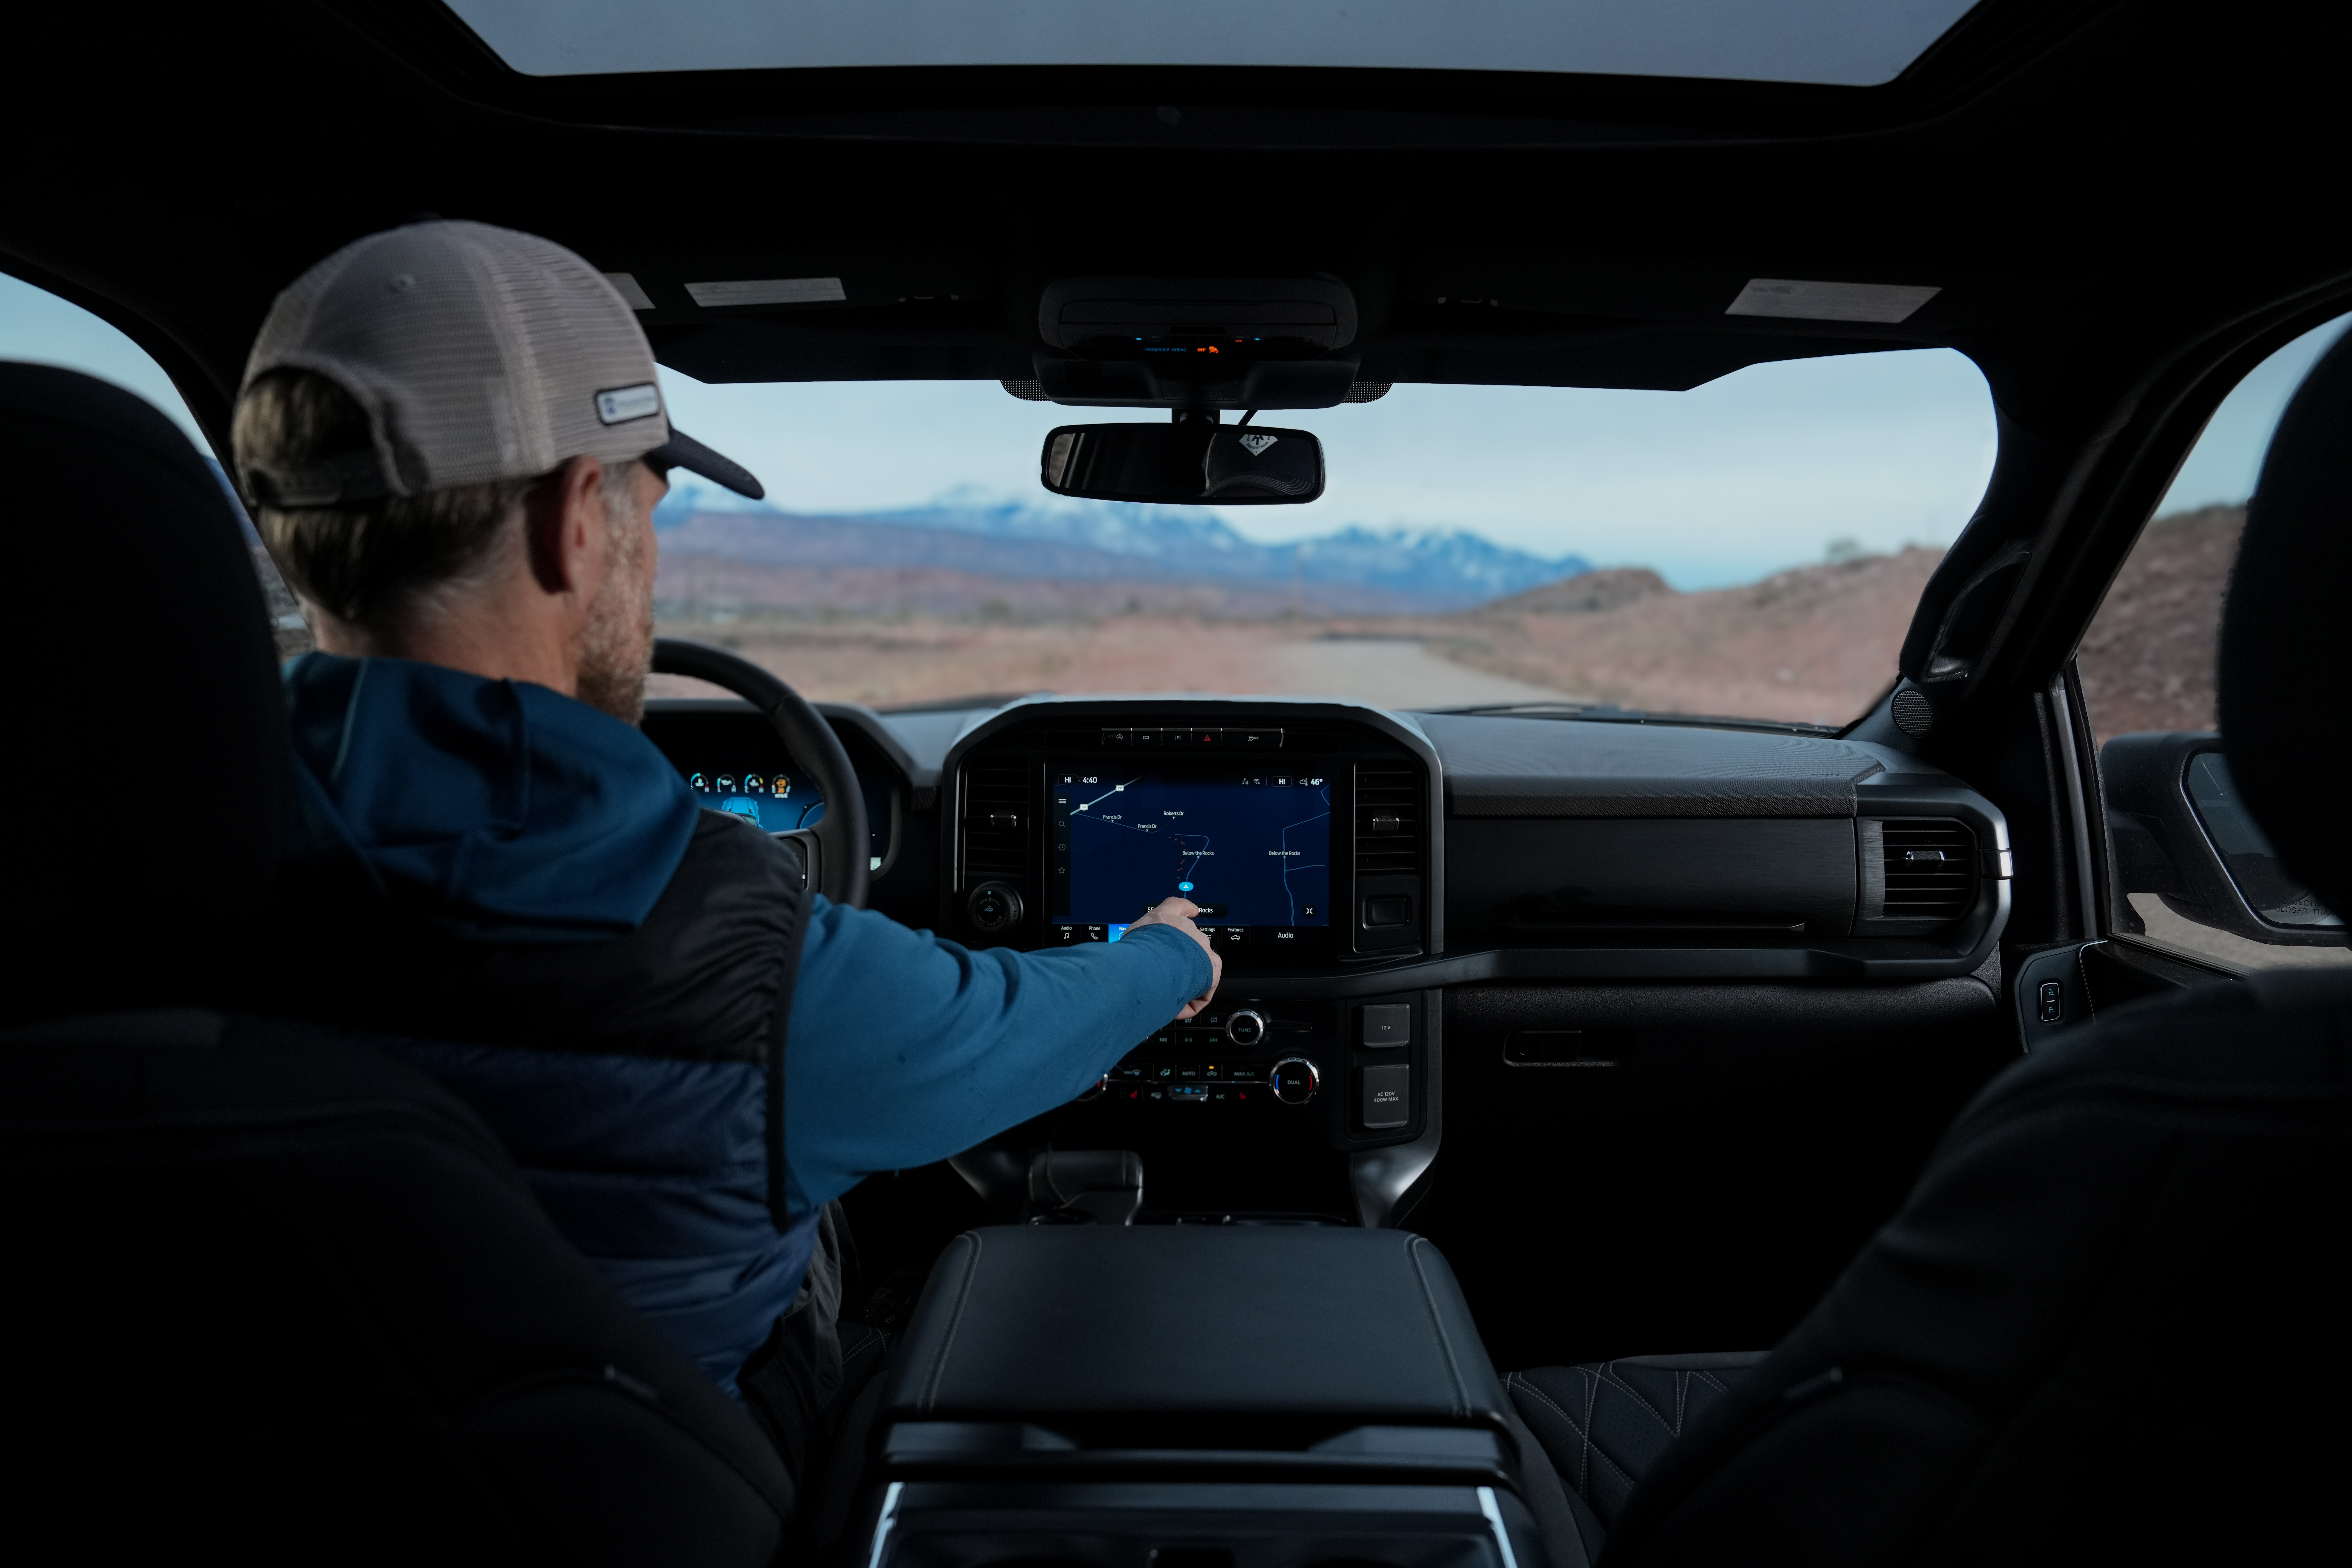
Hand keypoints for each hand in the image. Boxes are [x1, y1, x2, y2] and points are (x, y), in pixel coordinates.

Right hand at [1127, 897, 1221, 1019]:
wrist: (1149, 964)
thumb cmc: (1135, 952)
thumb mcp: (1129, 941)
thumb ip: (1138, 944)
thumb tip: (1134, 958)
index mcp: (1163, 918)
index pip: (1177, 906)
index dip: (1186, 909)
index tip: (1193, 910)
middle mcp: (1185, 928)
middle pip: (1188, 944)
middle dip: (1177, 963)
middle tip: (1162, 980)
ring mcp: (1200, 946)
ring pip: (1195, 969)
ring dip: (1183, 983)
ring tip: (1166, 997)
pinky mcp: (1212, 966)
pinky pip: (1205, 988)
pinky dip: (1192, 1001)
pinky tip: (1178, 1007)